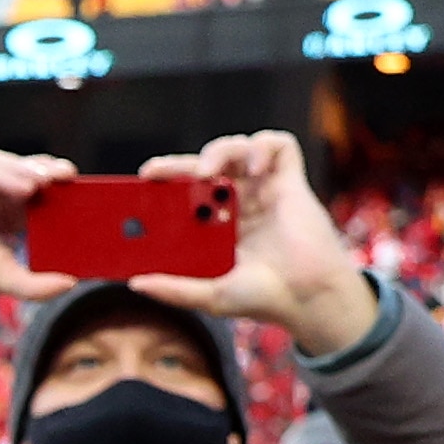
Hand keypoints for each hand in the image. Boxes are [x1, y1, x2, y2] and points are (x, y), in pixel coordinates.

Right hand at [0, 150, 81, 350]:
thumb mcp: (9, 278)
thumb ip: (37, 283)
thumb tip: (70, 283)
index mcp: (0, 214)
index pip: (30, 190)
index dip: (52, 186)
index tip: (76, 185)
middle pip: (16, 173)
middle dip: (42, 172)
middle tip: (67, 176)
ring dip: (23, 170)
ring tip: (43, 183)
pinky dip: (1, 175)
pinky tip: (22, 187)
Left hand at [125, 132, 375, 353]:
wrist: (309, 299)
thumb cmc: (264, 298)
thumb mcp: (211, 295)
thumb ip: (175, 290)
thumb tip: (135, 283)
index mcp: (217, 223)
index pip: (185, 191)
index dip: (165, 180)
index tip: (142, 181)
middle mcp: (239, 202)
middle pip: (206, 166)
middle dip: (180, 164)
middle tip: (157, 173)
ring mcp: (265, 190)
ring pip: (238, 148)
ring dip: (219, 151)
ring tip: (207, 173)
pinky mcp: (292, 183)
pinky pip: (280, 145)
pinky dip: (263, 146)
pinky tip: (254, 168)